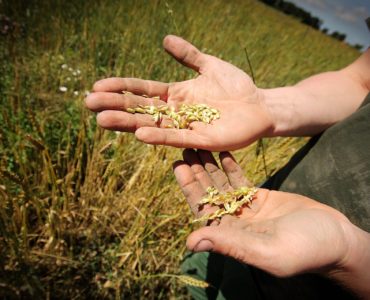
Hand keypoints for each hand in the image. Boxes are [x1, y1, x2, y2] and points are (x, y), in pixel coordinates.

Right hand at [85, 35, 273, 150]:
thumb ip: (188, 55)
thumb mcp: (209, 65)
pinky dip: (159, 136)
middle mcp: (176, 112)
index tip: (97, 85)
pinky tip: (140, 134)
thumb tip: (164, 39)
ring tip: (103, 120)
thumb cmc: (236, 86)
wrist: (260, 105)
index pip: (142, 90)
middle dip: (115, 105)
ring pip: (152, 125)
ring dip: (128, 123)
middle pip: (140, 109)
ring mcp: (187, 127)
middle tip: (88, 102)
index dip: (121, 88)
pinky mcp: (201, 140)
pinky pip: (176, 138)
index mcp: (175, 94)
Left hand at [173, 150, 369, 294]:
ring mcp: (246, 209)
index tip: (179, 166)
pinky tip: (222, 152)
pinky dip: (231, 166)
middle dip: (196, 172)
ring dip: (210, 166)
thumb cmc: (305, 249)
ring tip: (199, 145)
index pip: (202, 210)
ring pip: (222, 185)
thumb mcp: (266, 251)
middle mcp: (234, 223)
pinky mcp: (260, 198)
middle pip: (209, 194)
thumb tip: (191, 243)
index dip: (189, 188)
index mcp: (230, 237)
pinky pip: (240, 180)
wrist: (335, 238)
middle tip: (185, 148)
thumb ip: (230, 245)